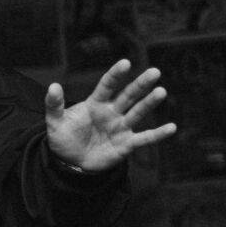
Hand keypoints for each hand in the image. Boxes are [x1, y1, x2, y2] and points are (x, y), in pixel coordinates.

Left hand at [45, 59, 176, 171]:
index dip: (116, 75)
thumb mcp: (55, 122)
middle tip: (154, 71)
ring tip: (161, 91)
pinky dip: (158, 134)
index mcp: (95, 103)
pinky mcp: (126, 144)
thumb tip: (53, 86)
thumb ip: (54, 105)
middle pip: (128, 95)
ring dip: (149, 103)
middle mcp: (111, 112)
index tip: (125, 63)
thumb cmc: (64, 139)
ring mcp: (120, 127)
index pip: (107, 85)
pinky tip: (172, 127)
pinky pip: (144, 138)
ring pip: (138, 112)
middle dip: (140, 84)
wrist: (70, 163)